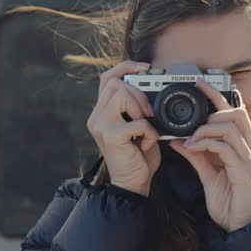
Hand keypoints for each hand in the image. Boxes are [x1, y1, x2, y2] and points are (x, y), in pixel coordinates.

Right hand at [86, 60, 161, 195]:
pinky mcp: (110, 136)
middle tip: (150, 113)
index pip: (107, 78)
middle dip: (139, 93)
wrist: (133, 184)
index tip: (147, 68)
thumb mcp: (138, 127)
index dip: (126, 66)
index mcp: (102, 111)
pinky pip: (136, 121)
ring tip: (148, 127)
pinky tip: (147, 143)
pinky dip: (150, 131)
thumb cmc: (139, 157)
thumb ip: (138, 108)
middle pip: (115, 83)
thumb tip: (154, 88)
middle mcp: (96, 116)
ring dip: (142, 109)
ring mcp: (100, 125)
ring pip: (122, 95)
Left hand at [169, 78, 250, 231]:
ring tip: (190, 138)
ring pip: (232, 127)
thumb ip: (197, 156)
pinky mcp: (245, 172)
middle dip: (213, 109)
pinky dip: (206, 144)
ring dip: (206, 128)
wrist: (243, 229)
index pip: (234, 113)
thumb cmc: (230, 204)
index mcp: (244, 148)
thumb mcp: (208, 175)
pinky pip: (226, 148)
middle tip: (192, 121)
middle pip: (237, 114)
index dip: (218, 95)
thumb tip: (178, 140)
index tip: (200, 83)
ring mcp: (250, 160)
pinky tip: (191, 149)